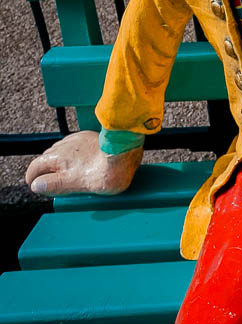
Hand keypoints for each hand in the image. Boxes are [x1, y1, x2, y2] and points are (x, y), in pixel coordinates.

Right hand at [25, 130, 141, 197]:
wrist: (125, 153)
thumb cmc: (104, 171)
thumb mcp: (75, 184)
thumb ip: (54, 185)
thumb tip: (36, 186)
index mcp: (57, 157)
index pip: (36, 166)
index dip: (33, 177)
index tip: (33, 184)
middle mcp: (65, 145)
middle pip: (48, 158)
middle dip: (46, 169)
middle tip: (48, 182)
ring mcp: (79, 139)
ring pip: (62, 150)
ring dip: (60, 161)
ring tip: (64, 172)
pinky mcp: (91, 137)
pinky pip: (76, 146)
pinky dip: (73, 154)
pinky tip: (81, 161)